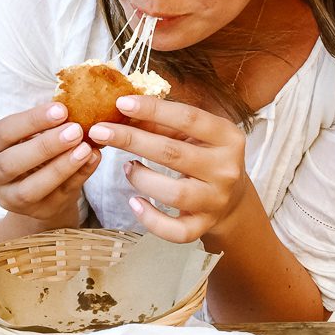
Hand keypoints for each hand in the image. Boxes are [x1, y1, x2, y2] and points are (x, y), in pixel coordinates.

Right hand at [0, 102, 101, 226]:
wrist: (42, 186)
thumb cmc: (36, 146)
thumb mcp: (34, 132)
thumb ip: (49, 121)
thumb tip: (76, 102)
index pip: (3, 132)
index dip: (32, 120)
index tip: (61, 109)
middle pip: (11, 163)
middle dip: (45, 146)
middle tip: (75, 130)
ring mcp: (12, 198)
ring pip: (30, 189)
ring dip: (60, 167)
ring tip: (85, 148)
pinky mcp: (37, 212)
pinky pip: (58, 196)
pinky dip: (78, 177)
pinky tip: (93, 159)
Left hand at [88, 95, 246, 243]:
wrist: (233, 199)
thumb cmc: (205, 156)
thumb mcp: (193, 135)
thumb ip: (163, 123)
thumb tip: (124, 111)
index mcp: (228, 137)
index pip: (189, 118)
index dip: (153, 109)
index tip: (121, 103)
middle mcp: (226, 169)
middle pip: (173, 153)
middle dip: (131, 140)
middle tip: (100, 131)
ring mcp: (216, 200)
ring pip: (174, 194)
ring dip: (141, 178)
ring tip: (126, 167)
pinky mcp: (205, 226)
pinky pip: (176, 231)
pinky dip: (151, 219)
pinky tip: (134, 202)